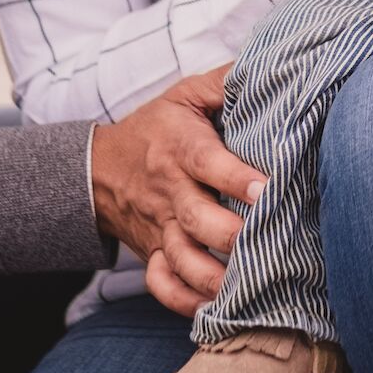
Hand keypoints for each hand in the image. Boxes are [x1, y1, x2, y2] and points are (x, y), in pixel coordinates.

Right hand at [90, 65, 263, 315]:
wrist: (99, 167)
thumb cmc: (157, 127)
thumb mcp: (185, 95)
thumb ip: (227, 81)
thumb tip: (273, 64)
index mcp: (181, 150)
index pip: (210, 164)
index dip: (239, 179)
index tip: (269, 189)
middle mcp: (170, 193)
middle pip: (197, 221)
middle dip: (232, 236)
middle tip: (268, 244)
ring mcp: (159, 227)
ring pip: (181, 260)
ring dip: (213, 278)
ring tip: (247, 288)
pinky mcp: (151, 253)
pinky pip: (162, 284)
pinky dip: (184, 301)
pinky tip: (215, 308)